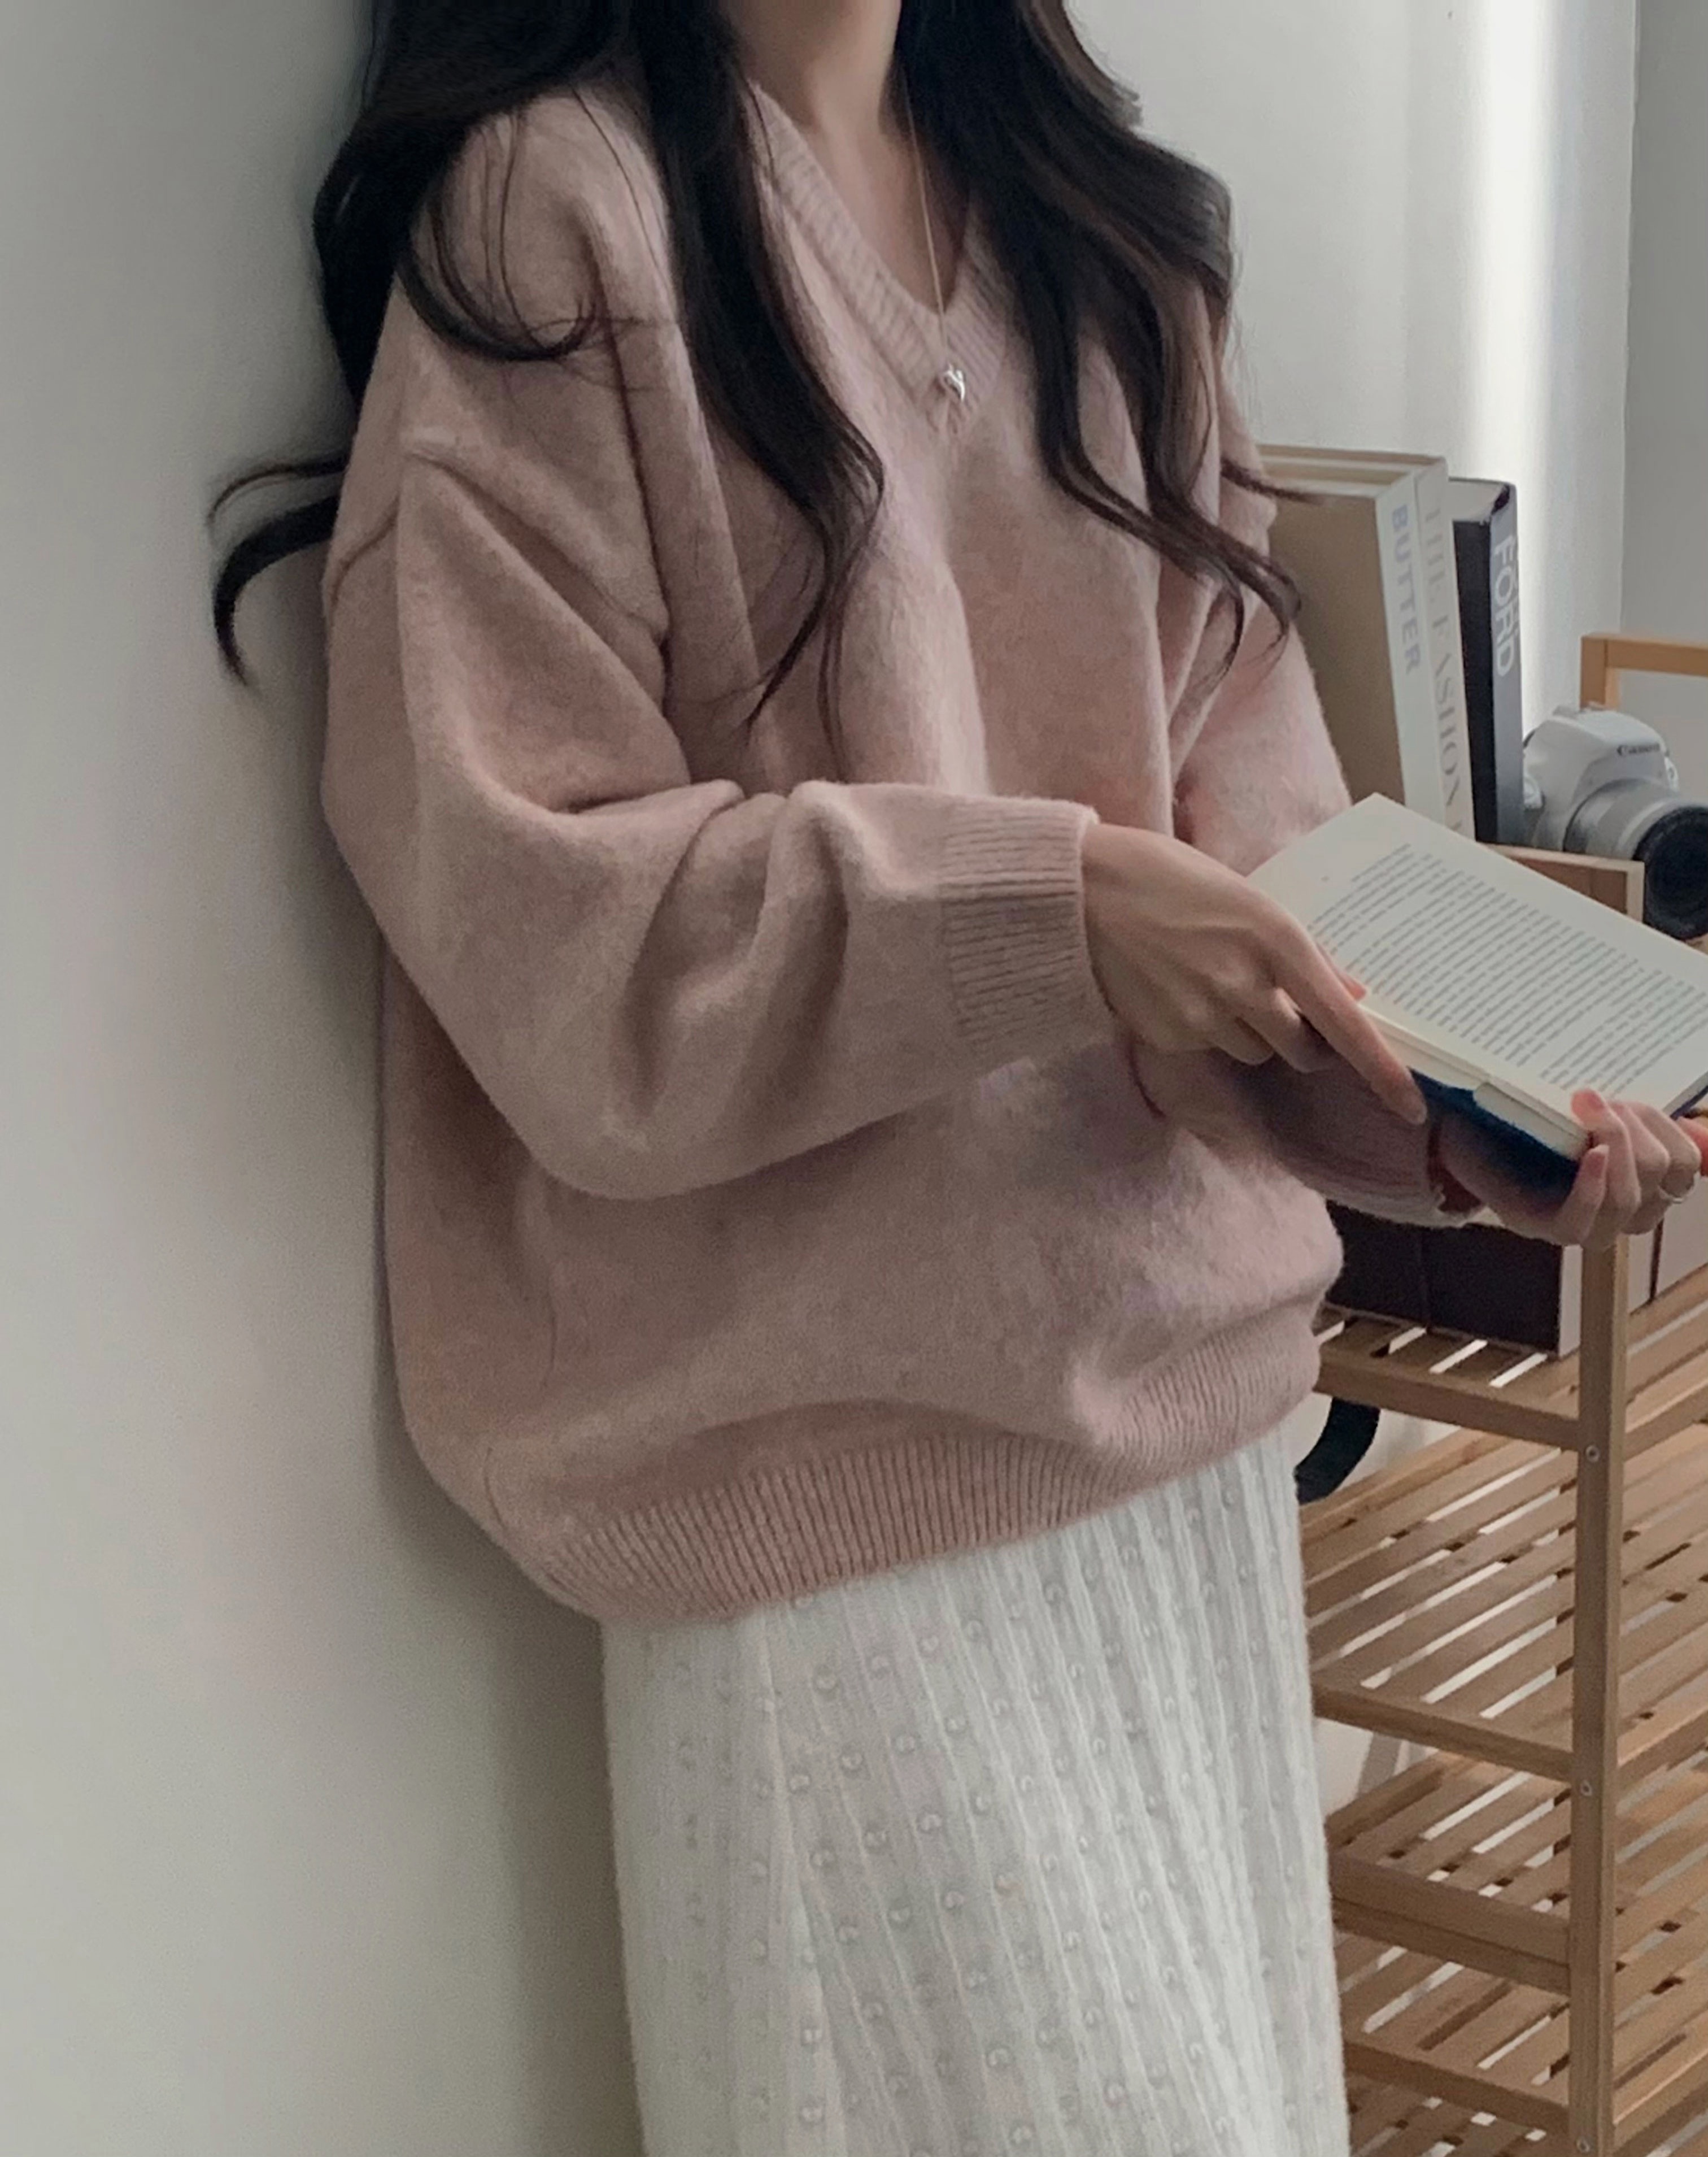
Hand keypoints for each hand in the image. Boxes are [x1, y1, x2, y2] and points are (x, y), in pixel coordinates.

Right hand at [1081, 824, 1425, 1125]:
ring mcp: (1205, 1015)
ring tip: (1208, 979)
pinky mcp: (1169, 1034)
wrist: (1086, 889)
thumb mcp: (1250, 898)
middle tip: (1275, 1001)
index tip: (1413, 1108)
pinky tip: (1174, 986)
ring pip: (1255, 1052)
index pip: (1345, 1023)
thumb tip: (1354, 995)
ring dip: (1248, 1031)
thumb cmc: (1172, 879)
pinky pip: (1208, 1048)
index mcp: (1278, 940)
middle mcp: (1246, 984)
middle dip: (1300, 1038)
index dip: (1383, 1071)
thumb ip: (1303, 952)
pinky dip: (1203, 1027)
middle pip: (1303, 1052)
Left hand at [1437, 1093, 1702, 1247]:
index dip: (1674, 1131)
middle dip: (1637, 1129)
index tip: (1638, 1099)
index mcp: (1634, 1179)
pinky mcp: (1535, 1226)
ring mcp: (1575, 1223)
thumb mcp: (1586, 1105)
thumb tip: (1691, 1118)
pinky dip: (1593, 1187)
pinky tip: (1591, 1154)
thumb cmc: (1523, 1110)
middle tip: (1597, 1098)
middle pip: (1663, 1178)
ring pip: (1630, 1200)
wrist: (1452, 1116)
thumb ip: (1632, 1114)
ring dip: (1616, 1144)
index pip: (1686, 1168)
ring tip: (1585, 1106)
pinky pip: (1582, 1221)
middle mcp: (1612, 1211)